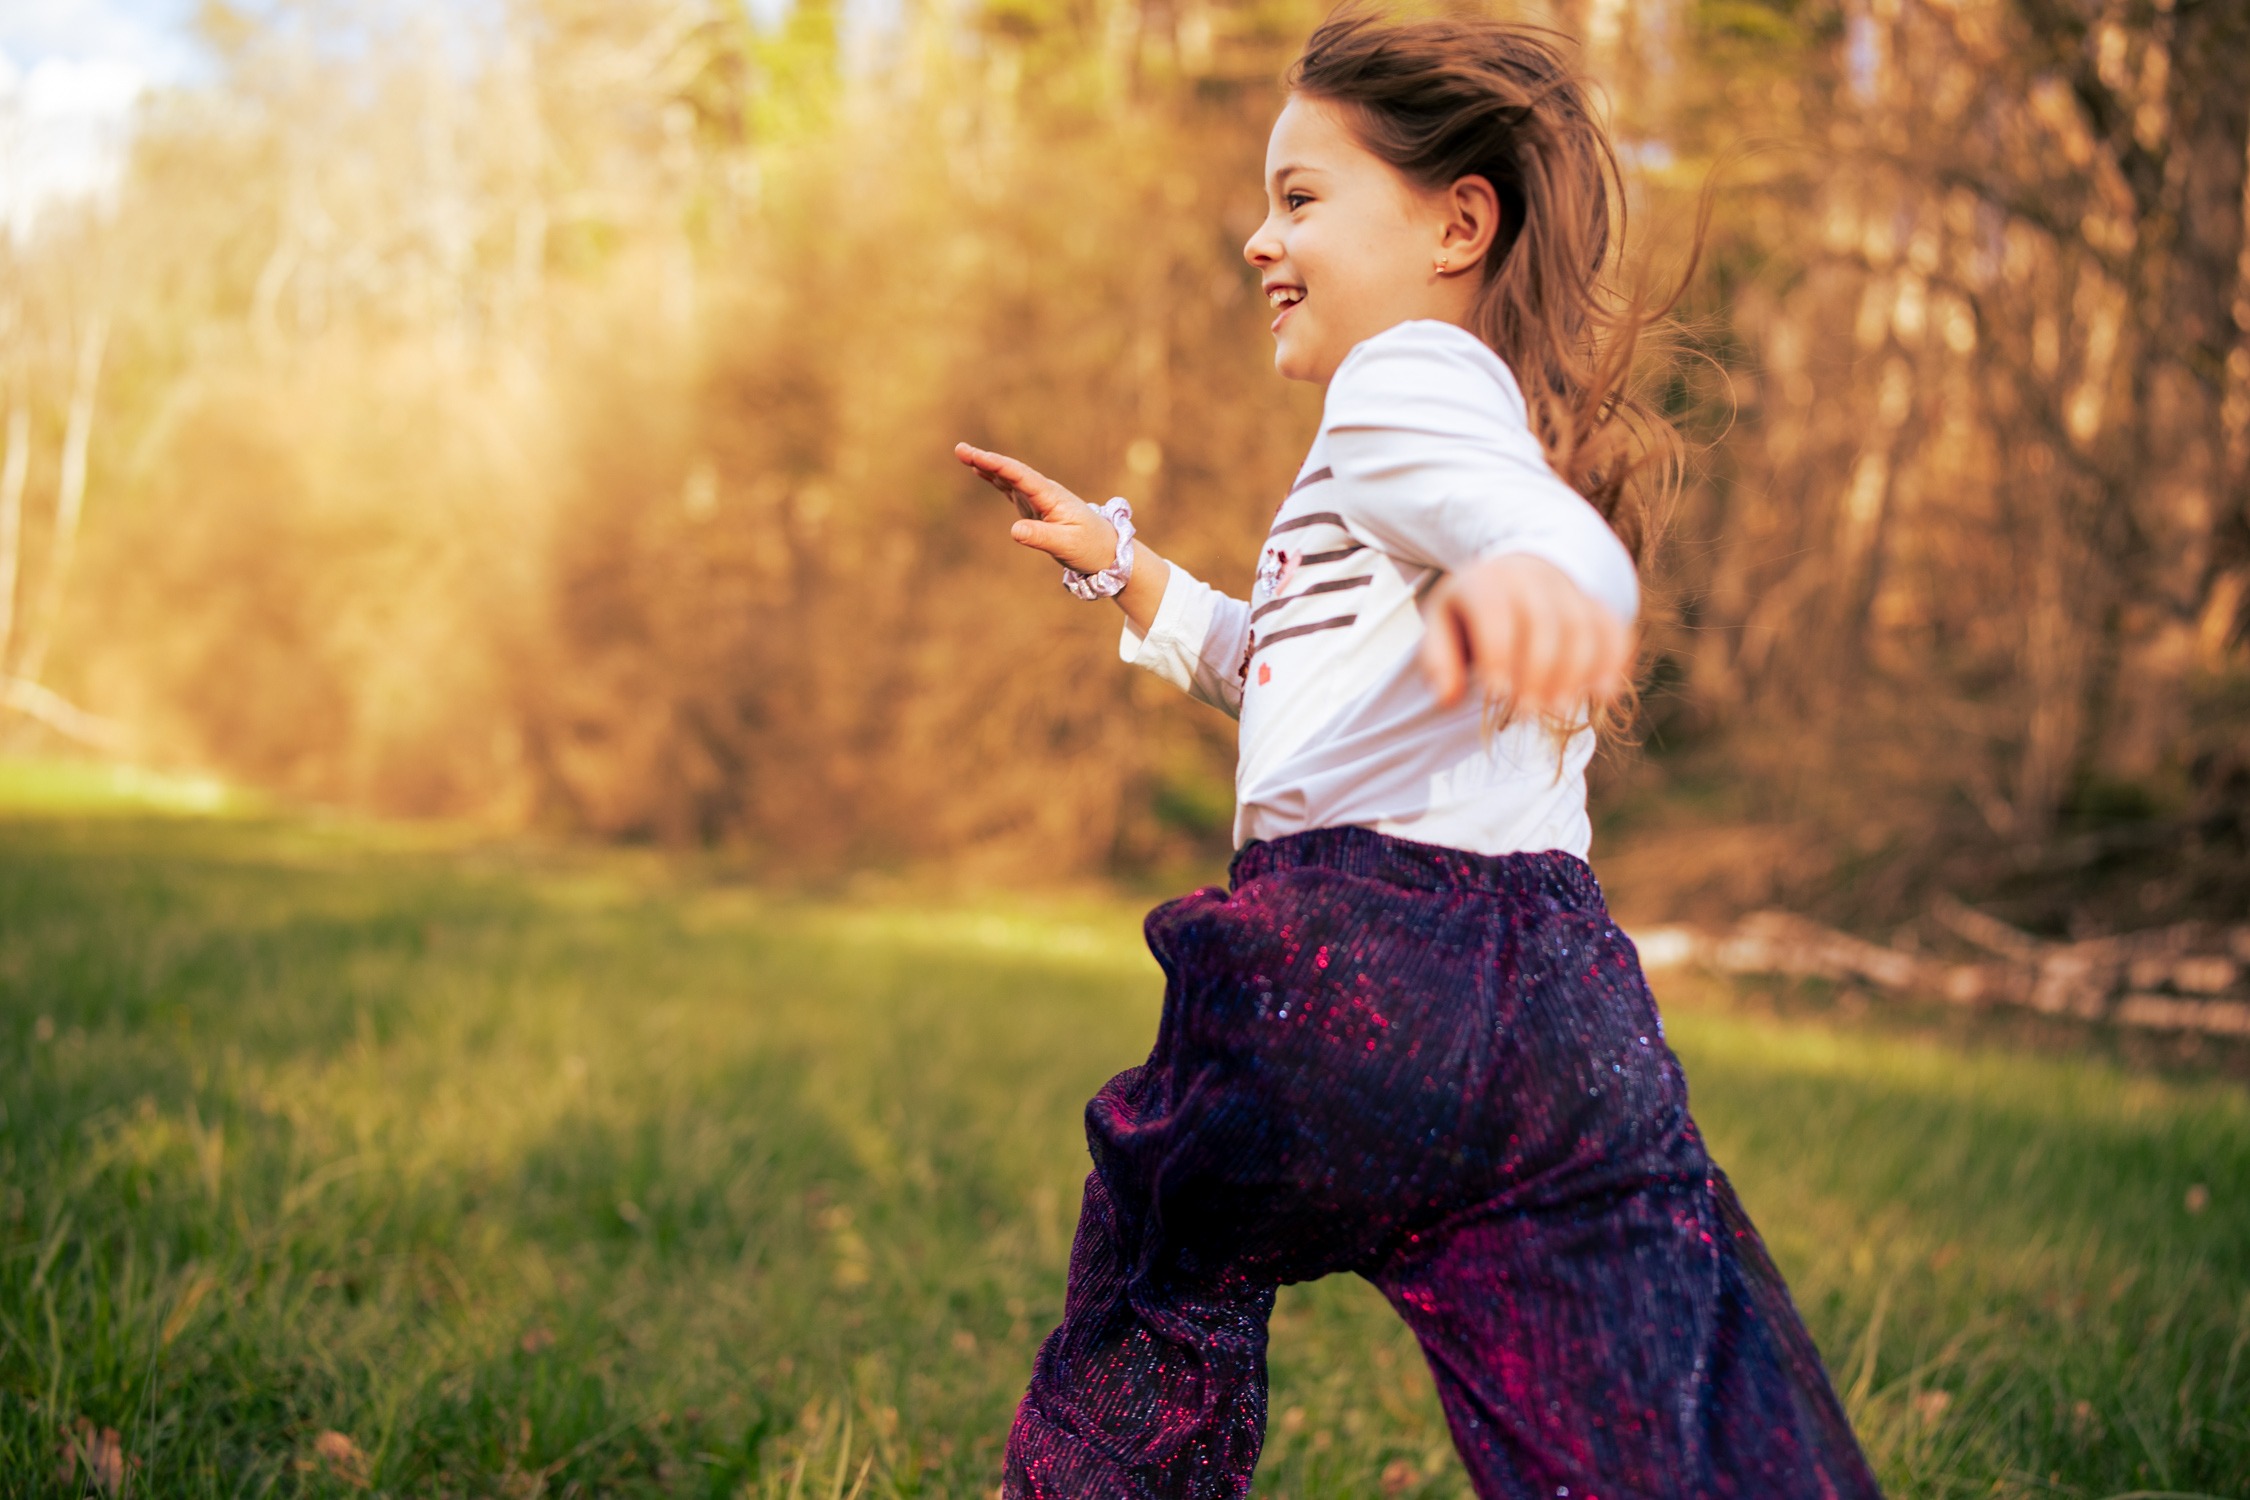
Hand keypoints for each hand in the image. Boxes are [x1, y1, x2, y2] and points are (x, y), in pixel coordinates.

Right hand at [955, 442, 1118, 574]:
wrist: (1108, 550)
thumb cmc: (1090, 547)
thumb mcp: (1066, 545)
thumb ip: (1041, 537)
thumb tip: (1014, 532)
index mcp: (1051, 497)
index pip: (1020, 476)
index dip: (997, 465)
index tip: (977, 457)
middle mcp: (1044, 492)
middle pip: (1011, 471)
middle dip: (986, 460)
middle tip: (960, 449)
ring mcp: (1039, 499)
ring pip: (1009, 477)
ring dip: (987, 466)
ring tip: (964, 455)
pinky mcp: (1035, 508)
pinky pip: (1012, 489)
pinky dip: (996, 479)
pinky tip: (981, 471)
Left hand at [1421, 554, 1633, 717]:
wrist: (1513, 574)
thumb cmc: (1471, 613)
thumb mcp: (1441, 626)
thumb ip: (1438, 661)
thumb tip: (1448, 699)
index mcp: (1486, 582)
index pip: (1496, 614)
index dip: (1498, 654)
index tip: (1495, 692)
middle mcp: (1532, 579)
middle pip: (1545, 622)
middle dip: (1539, 671)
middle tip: (1528, 712)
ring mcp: (1570, 591)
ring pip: (1584, 627)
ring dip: (1577, 672)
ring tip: (1561, 710)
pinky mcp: (1597, 607)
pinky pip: (1615, 630)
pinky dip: (1614, 662)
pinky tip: (1604, 695)